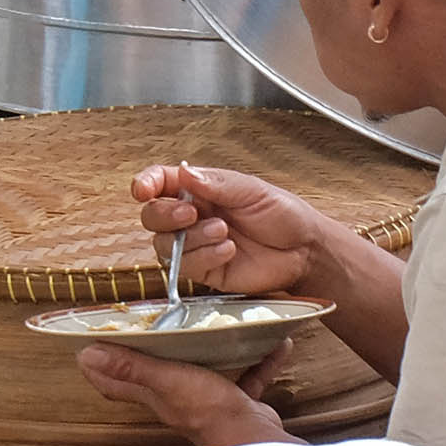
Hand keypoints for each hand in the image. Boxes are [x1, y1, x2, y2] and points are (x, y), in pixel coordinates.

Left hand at [74, 338, 297, 445]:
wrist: (256, 441)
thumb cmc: (209, 411)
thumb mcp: (167, 381)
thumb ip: (131, 367)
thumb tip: (86, 355)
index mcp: (156, 395)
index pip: (118, 383)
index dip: (102, 369)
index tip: (89, 346)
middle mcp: (178, 400)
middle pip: (157, 374)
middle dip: (152, 351)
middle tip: (151, 323)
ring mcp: (209, 403)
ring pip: (204, 372)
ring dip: (210, 351)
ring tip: (216, 325)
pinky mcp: (239, 404)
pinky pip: (249, 378)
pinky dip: (261, 361)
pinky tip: (278, 343)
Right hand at [128, 161, 326, 299]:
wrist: (304, 250)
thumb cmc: (282, 214)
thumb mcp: (251, 190)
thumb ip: (216, 183)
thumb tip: (185, 174)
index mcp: (199, 190)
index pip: (160, 183)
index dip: (145, 184)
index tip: (142, 190)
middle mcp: (191, 217)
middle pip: (152, 216)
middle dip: (165, 215)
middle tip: (191, 213)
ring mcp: (195, 245)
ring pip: (164, 244)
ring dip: (191, 238)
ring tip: (223, 233)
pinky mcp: (203, 271)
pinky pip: (185, 267)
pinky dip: (204, 257)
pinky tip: (228, 250)